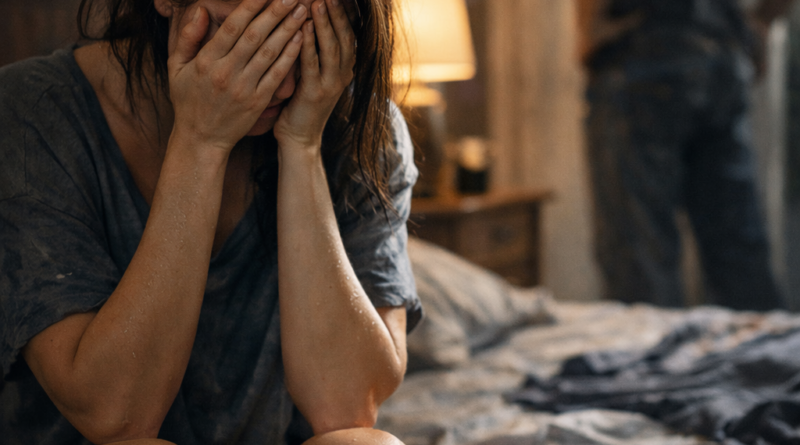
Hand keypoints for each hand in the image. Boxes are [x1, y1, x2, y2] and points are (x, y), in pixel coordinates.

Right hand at [167, 0, 307, 152]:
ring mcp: (244, 88)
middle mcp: (226, 73)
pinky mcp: (258, 101)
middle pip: (255, 36)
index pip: (232, 28)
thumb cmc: (188, 100)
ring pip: (269, 53)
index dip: (250, 7)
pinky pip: (277, 75)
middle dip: (275, 13)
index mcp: (206, 61)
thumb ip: (186, 38)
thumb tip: (201, 10)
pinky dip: (289, 56)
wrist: (202, 139)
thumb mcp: (175, 68)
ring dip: (288, 30)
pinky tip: (300, 40)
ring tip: (301, 12)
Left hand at [273, 0, 356, 149]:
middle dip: (336, 13)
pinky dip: (307, 44)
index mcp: (344, 69)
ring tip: (317, 2)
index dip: (344, 14)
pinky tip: (300, 27)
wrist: (299, 138)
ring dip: (324, 23)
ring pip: (331, 47)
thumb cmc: (300, 104)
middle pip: (344, 37)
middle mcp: (342, 75)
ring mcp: (330, 85)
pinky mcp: (315, 93)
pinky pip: (312, 63)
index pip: (348, 35)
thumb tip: (308, 23)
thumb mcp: (314, 75)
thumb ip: (317, 53)